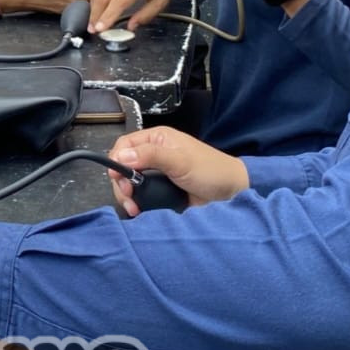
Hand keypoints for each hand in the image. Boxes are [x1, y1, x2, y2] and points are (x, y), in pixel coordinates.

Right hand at [107, 127, 247, 216]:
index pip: (125, 145)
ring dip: (128, 196)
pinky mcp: (161, 191)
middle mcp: (154, 155)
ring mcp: (157, 174)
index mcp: (157, 139)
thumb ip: (150, 157)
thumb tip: (120, 157)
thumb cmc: (210, 171)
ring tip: (134, 208)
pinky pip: (142, 195)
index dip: (117, 160)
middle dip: (122, 183)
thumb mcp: (180, 161)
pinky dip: (138, 203)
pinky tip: (139, 211)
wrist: (232, 194)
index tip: (116, 178)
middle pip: (124, 166)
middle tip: (129, 197)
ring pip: (130, 183)